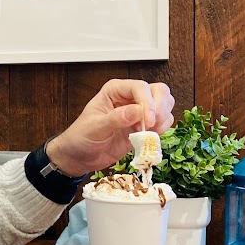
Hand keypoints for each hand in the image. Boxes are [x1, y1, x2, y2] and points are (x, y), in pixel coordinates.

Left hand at [46, 79, 174, 175]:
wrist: (79, 156)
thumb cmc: (81, 138)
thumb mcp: (95, 128)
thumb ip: (116, 119)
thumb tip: (137, 111)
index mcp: (115, 90)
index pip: (140, 87)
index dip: (148, 102)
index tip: (147, 120)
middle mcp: (129, 97)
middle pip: (159, 91)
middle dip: (160, 108)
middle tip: (151, 125)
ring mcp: (138, 112)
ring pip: (165, 105)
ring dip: (162, 119)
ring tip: (148, 132)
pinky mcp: (143, 127)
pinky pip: (163, 122)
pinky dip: (162, 129)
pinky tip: (149, 138)